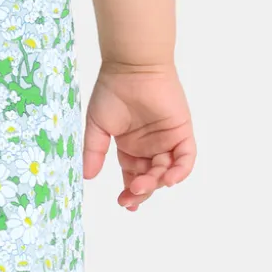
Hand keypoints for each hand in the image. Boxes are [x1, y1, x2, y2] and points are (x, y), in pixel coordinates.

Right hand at [83, 64, 195, 210]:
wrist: (131, 68)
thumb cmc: (111, 91)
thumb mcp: (97, 125)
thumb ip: (94, 152)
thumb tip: (86, 177)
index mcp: (130, 147)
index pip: (134, 176)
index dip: (131, 192)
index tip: (124, 203)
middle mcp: (150, 147)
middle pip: (150, 178)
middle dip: (141, 191)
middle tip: (130, 199)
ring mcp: (167, 141)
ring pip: (166, 172)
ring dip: (155, 183)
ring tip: (141, 186)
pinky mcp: (182, 133)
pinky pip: (185, 159)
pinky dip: (179, 172)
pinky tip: (167, 180)